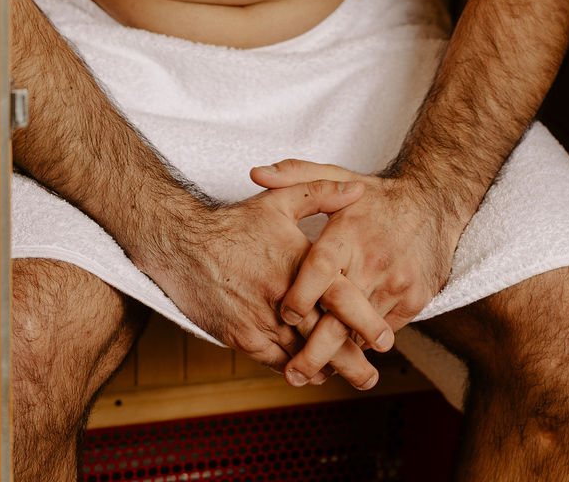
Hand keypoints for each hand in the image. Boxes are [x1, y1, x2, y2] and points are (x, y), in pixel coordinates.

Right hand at [146, 177, 394, 388]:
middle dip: (351, 360)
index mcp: (297, 264)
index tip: (386, 338)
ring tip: (350, 377)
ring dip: (326, 368)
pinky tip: (311, 372)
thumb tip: (358, 191)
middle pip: (324, 336)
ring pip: (301, 354)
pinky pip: (275, 362)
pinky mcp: (241, 337)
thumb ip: (322, 193)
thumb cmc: (234, 223)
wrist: (182, 244)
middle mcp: (281, 297)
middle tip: (372, 375)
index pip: (339, 298)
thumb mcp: (279, 201)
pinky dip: (296, 369)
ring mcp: (260, 321)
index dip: (365, 321)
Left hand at [249, 159, 460, 383]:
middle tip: (292, 373)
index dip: (300, 295)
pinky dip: (362, 342)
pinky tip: (345, 353)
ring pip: (361, 331)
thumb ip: (297, 177)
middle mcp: (372, 260)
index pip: (320, 268)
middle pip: (340, 316)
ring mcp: (396, 283)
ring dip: (338, 354)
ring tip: (312, 372)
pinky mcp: (414, 300)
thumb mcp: (340, 175)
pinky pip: (383, 331)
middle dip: (315, 351)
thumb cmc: (379, 196)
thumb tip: (255, 173)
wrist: (436, 203)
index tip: (284, 316)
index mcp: (349, 231)